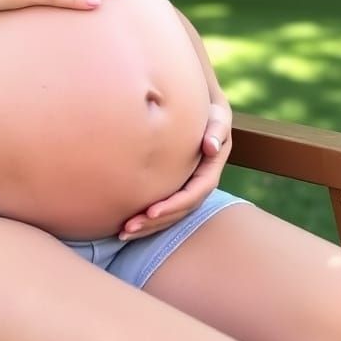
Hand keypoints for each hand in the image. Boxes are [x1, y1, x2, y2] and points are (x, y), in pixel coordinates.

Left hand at [118, 101, 231, 240]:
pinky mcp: (176, 186)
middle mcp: (200, 184)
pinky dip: (147, 218)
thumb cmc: (210, 110)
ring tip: (122, 233)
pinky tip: (125, 224)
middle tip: (127, 228)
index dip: (174, 205)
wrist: (204, 107)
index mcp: (210, 171)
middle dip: (155, 222)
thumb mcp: (218, 116)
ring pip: (171, 215)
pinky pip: (163, 207)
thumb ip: (217, 129)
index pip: (194, 194)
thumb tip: (211, 147)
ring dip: (148, 226)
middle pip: (179, 212)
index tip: (151, 211)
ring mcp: (188, 187)